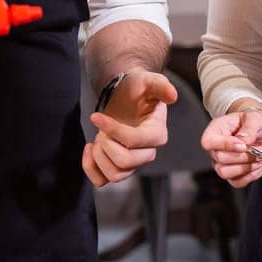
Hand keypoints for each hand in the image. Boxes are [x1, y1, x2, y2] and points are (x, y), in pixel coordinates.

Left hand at [83, 70, 175, 186]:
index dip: (112, 130)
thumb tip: (172, 95)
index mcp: (157, 134)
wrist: (124, 95)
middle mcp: (148, 152)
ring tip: (98, 138)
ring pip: (115, 175)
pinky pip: (102, 180)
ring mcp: (133, 163)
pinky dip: (90, 168)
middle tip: (101, 129)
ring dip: (99, 156)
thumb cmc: (136, 88)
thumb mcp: (147, 81)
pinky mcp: (118, 167)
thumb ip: (160, 85)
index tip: (95, 116)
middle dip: (106, 143)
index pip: (134, 141)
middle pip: (125, 161)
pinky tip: (89, 147)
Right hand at [201, 106, 261, 187]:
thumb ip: (249, 128)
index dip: (224, 145)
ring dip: (245, 167)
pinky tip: (255, 165)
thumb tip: (243, 140)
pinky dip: (250, 175)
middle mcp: (215, 149)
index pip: (208, 142)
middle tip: (255, 149)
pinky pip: (237, 182)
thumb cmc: (256, 123)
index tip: (243, 144)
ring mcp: (222, 164)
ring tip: (257, 157)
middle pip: (220, 159)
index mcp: (216, 131)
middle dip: (242, 156)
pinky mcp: (234, 175)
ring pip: (225, 173)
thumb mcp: (256, 118)